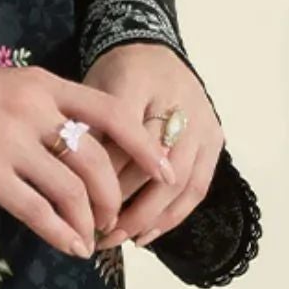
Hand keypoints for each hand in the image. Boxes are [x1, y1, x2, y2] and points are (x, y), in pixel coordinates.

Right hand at [0, 61, 178, 260]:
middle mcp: (33, 108)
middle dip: (112, 197)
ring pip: (71, 189)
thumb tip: (80, 149)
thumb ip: (43, 110)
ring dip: (89, 220)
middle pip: (96, 159)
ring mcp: (10, 140)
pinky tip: (69, 248)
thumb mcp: (5, 88)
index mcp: (42, 83)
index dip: (144, 144)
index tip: (166, 170)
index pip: (110, 111)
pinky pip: (37, 210)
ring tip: (90, 237)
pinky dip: (61, 233)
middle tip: (113, 220)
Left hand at [81, 43, 224, 249]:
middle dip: (125, 203)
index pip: (122, 139)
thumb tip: (74, 184)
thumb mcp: (93, 90)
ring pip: (179, 182)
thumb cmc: (116, 73)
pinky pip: (198, 187)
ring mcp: (202, 123)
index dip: (104, 175)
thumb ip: (88, 129)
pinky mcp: (215, 139)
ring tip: (118, 238)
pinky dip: (173, 215)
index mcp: (139, 83)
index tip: (81, 203)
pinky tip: (147, 235)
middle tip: (97, 230)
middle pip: (154, 165)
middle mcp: (179, 103)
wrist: (152, 49)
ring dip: (148, 217)